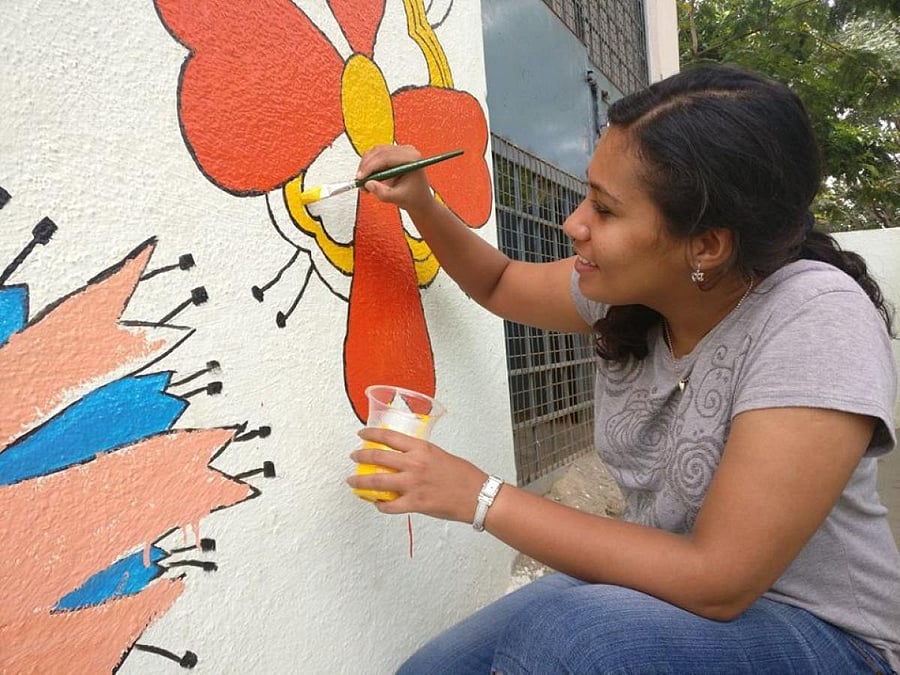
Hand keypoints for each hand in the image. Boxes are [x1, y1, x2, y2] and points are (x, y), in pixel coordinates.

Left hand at [347, 427, 486, 522]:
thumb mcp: (439, 454)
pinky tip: (378, 503)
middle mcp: (414, 464)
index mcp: (421, 448)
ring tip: (353, 482)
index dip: (371, 434)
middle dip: (360, 456)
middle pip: (377, 457)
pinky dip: (380, 505)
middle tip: (354, 456)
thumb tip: (403, 456)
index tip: (362, 433)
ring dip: (361, 482)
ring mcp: (412, 485)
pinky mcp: (415, 504)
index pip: (389, 437)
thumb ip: (420, 454)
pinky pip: (389, 506)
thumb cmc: (463, 475)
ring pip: (377, 482)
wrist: (477, 495)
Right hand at [356, 145, 434, 214]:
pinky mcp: (393, 155)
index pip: (386, 157)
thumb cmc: (414, 198)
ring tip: (363, 183)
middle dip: (366, 167)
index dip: (370, 166)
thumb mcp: (398, 198)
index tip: (361, 177)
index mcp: (412, 159)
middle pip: (379, 152)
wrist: (419, 200)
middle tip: (359, 181)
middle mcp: (407, 152)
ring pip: (375, 152)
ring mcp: (400, 151)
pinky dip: (368, 166)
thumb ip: (383, 192)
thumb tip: (369, 184)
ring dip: (365, 166)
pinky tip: (367, 178)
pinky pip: (376, 156)